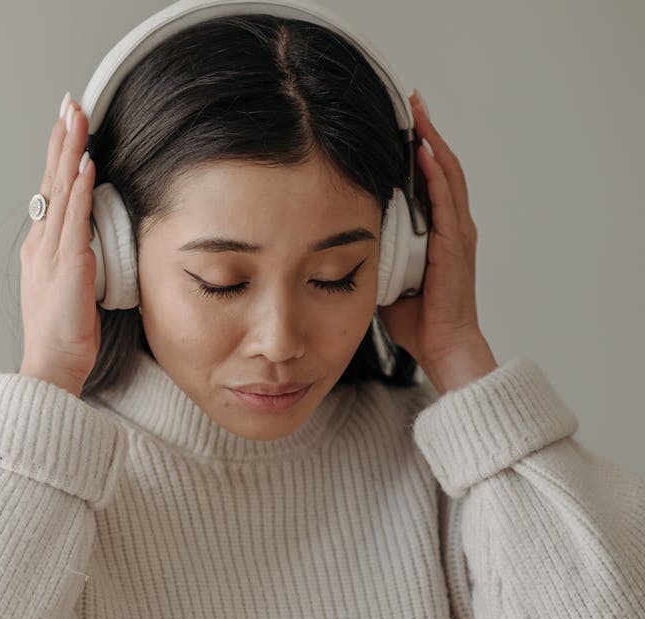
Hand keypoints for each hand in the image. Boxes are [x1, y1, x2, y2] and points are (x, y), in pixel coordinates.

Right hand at [18, 93, 99, 396]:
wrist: (51, 366)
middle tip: (69, 103)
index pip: (51, 192)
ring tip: (76, 117)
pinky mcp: (68, 266)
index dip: (58, 156)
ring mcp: (52, 253)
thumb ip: (77, 260)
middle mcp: (41, 244)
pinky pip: (75, 219)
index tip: (67, 124)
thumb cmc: (62, 336)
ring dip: (69, 151)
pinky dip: (79, 189)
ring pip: (60, 191)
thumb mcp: (69, 289)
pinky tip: (85, 164)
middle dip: (61, 139)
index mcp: (41, 249)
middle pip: (51, 181)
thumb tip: (92, 243)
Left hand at [377, 89, 496, 389]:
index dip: (416, 148)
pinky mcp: (455, 244)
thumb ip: (369, 250)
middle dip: (425, 132)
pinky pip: (447, 201)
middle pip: (439, 166)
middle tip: (411, 100)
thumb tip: (335, 236)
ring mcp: (456, 232)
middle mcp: (450, 224)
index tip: (401, 121)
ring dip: (432, 142)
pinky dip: (436, 174)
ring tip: (419, 112)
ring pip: (447, 174)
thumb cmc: (414, 316)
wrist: (440, 345)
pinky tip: (425, 152)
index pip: (426, 178)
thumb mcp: (383, 273)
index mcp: (435, 230)